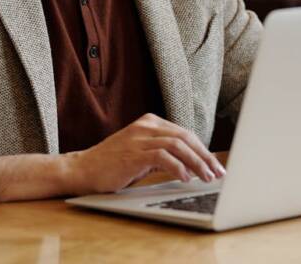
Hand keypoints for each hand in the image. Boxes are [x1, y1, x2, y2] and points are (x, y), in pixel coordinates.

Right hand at [61, 113, 225, 194]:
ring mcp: (139, 138)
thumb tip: (192, 166)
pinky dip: (178, 167)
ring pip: (178, 145)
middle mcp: (146, 126)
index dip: (203, 150)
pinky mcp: (133, 153)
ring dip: (196, 163)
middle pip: (185, 137)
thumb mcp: (141, 153)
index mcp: (150, 123)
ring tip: (206, 178)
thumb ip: (163, 153)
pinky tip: (185, 178)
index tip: (215, 165)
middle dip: (205, 156)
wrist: (82, 170)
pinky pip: (163, 157)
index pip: (185, 134)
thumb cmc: (112, 165)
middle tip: (218, 173)